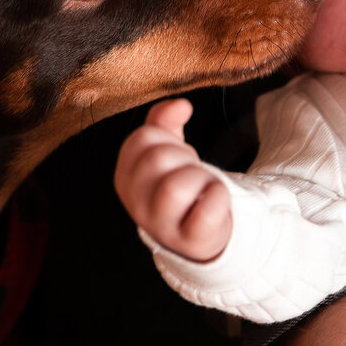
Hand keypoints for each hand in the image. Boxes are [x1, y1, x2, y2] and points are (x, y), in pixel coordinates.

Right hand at [113, 97, 231, 260]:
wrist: (196, 234)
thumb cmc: (179, 187)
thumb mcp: (166, 151)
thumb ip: (164, 123)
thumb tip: (180, 105)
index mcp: (126, 177)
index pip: (142, 138)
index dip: (168, 139)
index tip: (176, 155)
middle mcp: (136, 203)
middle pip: (159, 158)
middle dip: (186, 158)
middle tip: (192, 173)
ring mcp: (161, 225)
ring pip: (176, 186)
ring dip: (202, 179)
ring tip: (204, 188)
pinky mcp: (189, 240)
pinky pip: (205, 213)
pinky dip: (218, 200)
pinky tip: (216, 202)